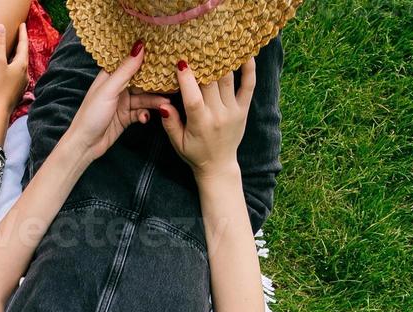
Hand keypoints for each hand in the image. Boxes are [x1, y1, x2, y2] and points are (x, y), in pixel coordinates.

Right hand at [0, 22, 29, 119]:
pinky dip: (15, 67)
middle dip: (21, 44)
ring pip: (21, 65)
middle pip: (24, 54)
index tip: (22, 24)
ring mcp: (22, 83)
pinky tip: (11, 70)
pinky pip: (18, 74)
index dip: (22, 33)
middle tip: (19, 35)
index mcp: (22, 64)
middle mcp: (25, 73)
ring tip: (14, 51)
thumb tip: (1, 27)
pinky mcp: (17, 91)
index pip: (23, 44)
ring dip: (18, 56)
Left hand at [62, 42, 172, 162]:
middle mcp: (117, 87)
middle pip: (141, 80)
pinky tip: (145, 118)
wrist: (85, 145)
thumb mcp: (109, 90)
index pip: (130, 61)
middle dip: (155, 82)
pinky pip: (141, 112)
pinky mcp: (127, 117)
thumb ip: (125, 70)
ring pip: (144, 98)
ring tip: (165, 103)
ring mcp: (123, 103)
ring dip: (154, 101)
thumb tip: (139, 46)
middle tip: (171, 81)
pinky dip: (145, 114)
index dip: (145, 56)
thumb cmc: (91, 115)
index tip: (163, 51)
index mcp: (110, 76)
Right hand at [159, 58, 255, 178]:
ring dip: (222, 60)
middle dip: (203, 64)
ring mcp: (233, 111)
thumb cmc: (195, 153)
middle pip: (211, 83)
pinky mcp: (243, 109)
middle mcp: (218, 115)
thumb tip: (164, 104)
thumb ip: (170, 123)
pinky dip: (249, 69)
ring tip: (216, 44)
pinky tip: (245, 54)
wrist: (219, 166)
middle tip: (196, 46)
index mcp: (200, 124)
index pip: (193, 98)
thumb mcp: (177, 143)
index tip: (181, 62)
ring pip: (227, 80)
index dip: (187, 79)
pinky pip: (249, 86)